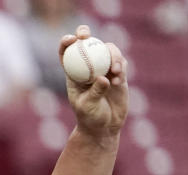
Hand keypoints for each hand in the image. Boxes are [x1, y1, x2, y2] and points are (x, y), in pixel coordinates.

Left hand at [61, 25, 128, 140]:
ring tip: (115, 71)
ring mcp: (104, 69)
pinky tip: (118, 80)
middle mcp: (88, 68)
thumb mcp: (87, 107)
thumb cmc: (89, 118)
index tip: (73, 39)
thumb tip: (103, 78)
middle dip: (86, 34)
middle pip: (86, 44)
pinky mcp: (118, 74)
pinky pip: (121, 63)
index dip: (67, 42)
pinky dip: (121, 67)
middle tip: (88, 36)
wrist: (104, 127)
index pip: (67, 53)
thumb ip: (95, 92)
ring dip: (112, 56)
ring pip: (107, 51)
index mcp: (73, 74)